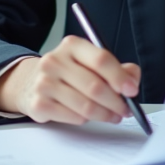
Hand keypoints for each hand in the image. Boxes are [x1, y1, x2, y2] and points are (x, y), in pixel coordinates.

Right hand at [0, 35, 140, 124]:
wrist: (31, 82)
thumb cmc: (69, 72)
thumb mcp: (90, 62)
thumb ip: (116, 68)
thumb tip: (132, 80)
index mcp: (72, 45)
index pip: (101, 59)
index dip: (120, 77)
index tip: (132, 90)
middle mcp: (54, 61)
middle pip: (95, 86)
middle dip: (116, 102)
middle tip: (126, 109)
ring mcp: (44, 83)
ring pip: (86, 106)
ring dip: (105, 114)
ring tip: (113, 115)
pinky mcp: (39, 104)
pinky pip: (74, 117)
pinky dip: (87, 120)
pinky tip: (90, 116)